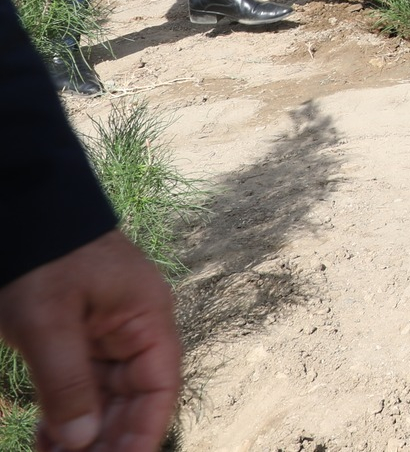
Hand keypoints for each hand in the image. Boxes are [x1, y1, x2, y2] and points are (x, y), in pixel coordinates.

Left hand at [0, 229, 181, 451]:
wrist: (22, 210)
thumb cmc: (42, 257)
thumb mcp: (49, 322)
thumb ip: (68, 383)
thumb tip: (82, 443)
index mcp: (146, 318)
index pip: (159, 388)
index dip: (143, 433)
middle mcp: (133, 330)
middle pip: (131, 399)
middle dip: (106, 441)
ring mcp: (104, 334)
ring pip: (102, 399)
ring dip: (82, 436)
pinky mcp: (76, 337)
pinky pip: (78, 387)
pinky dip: (63, 418)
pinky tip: (47, 445)